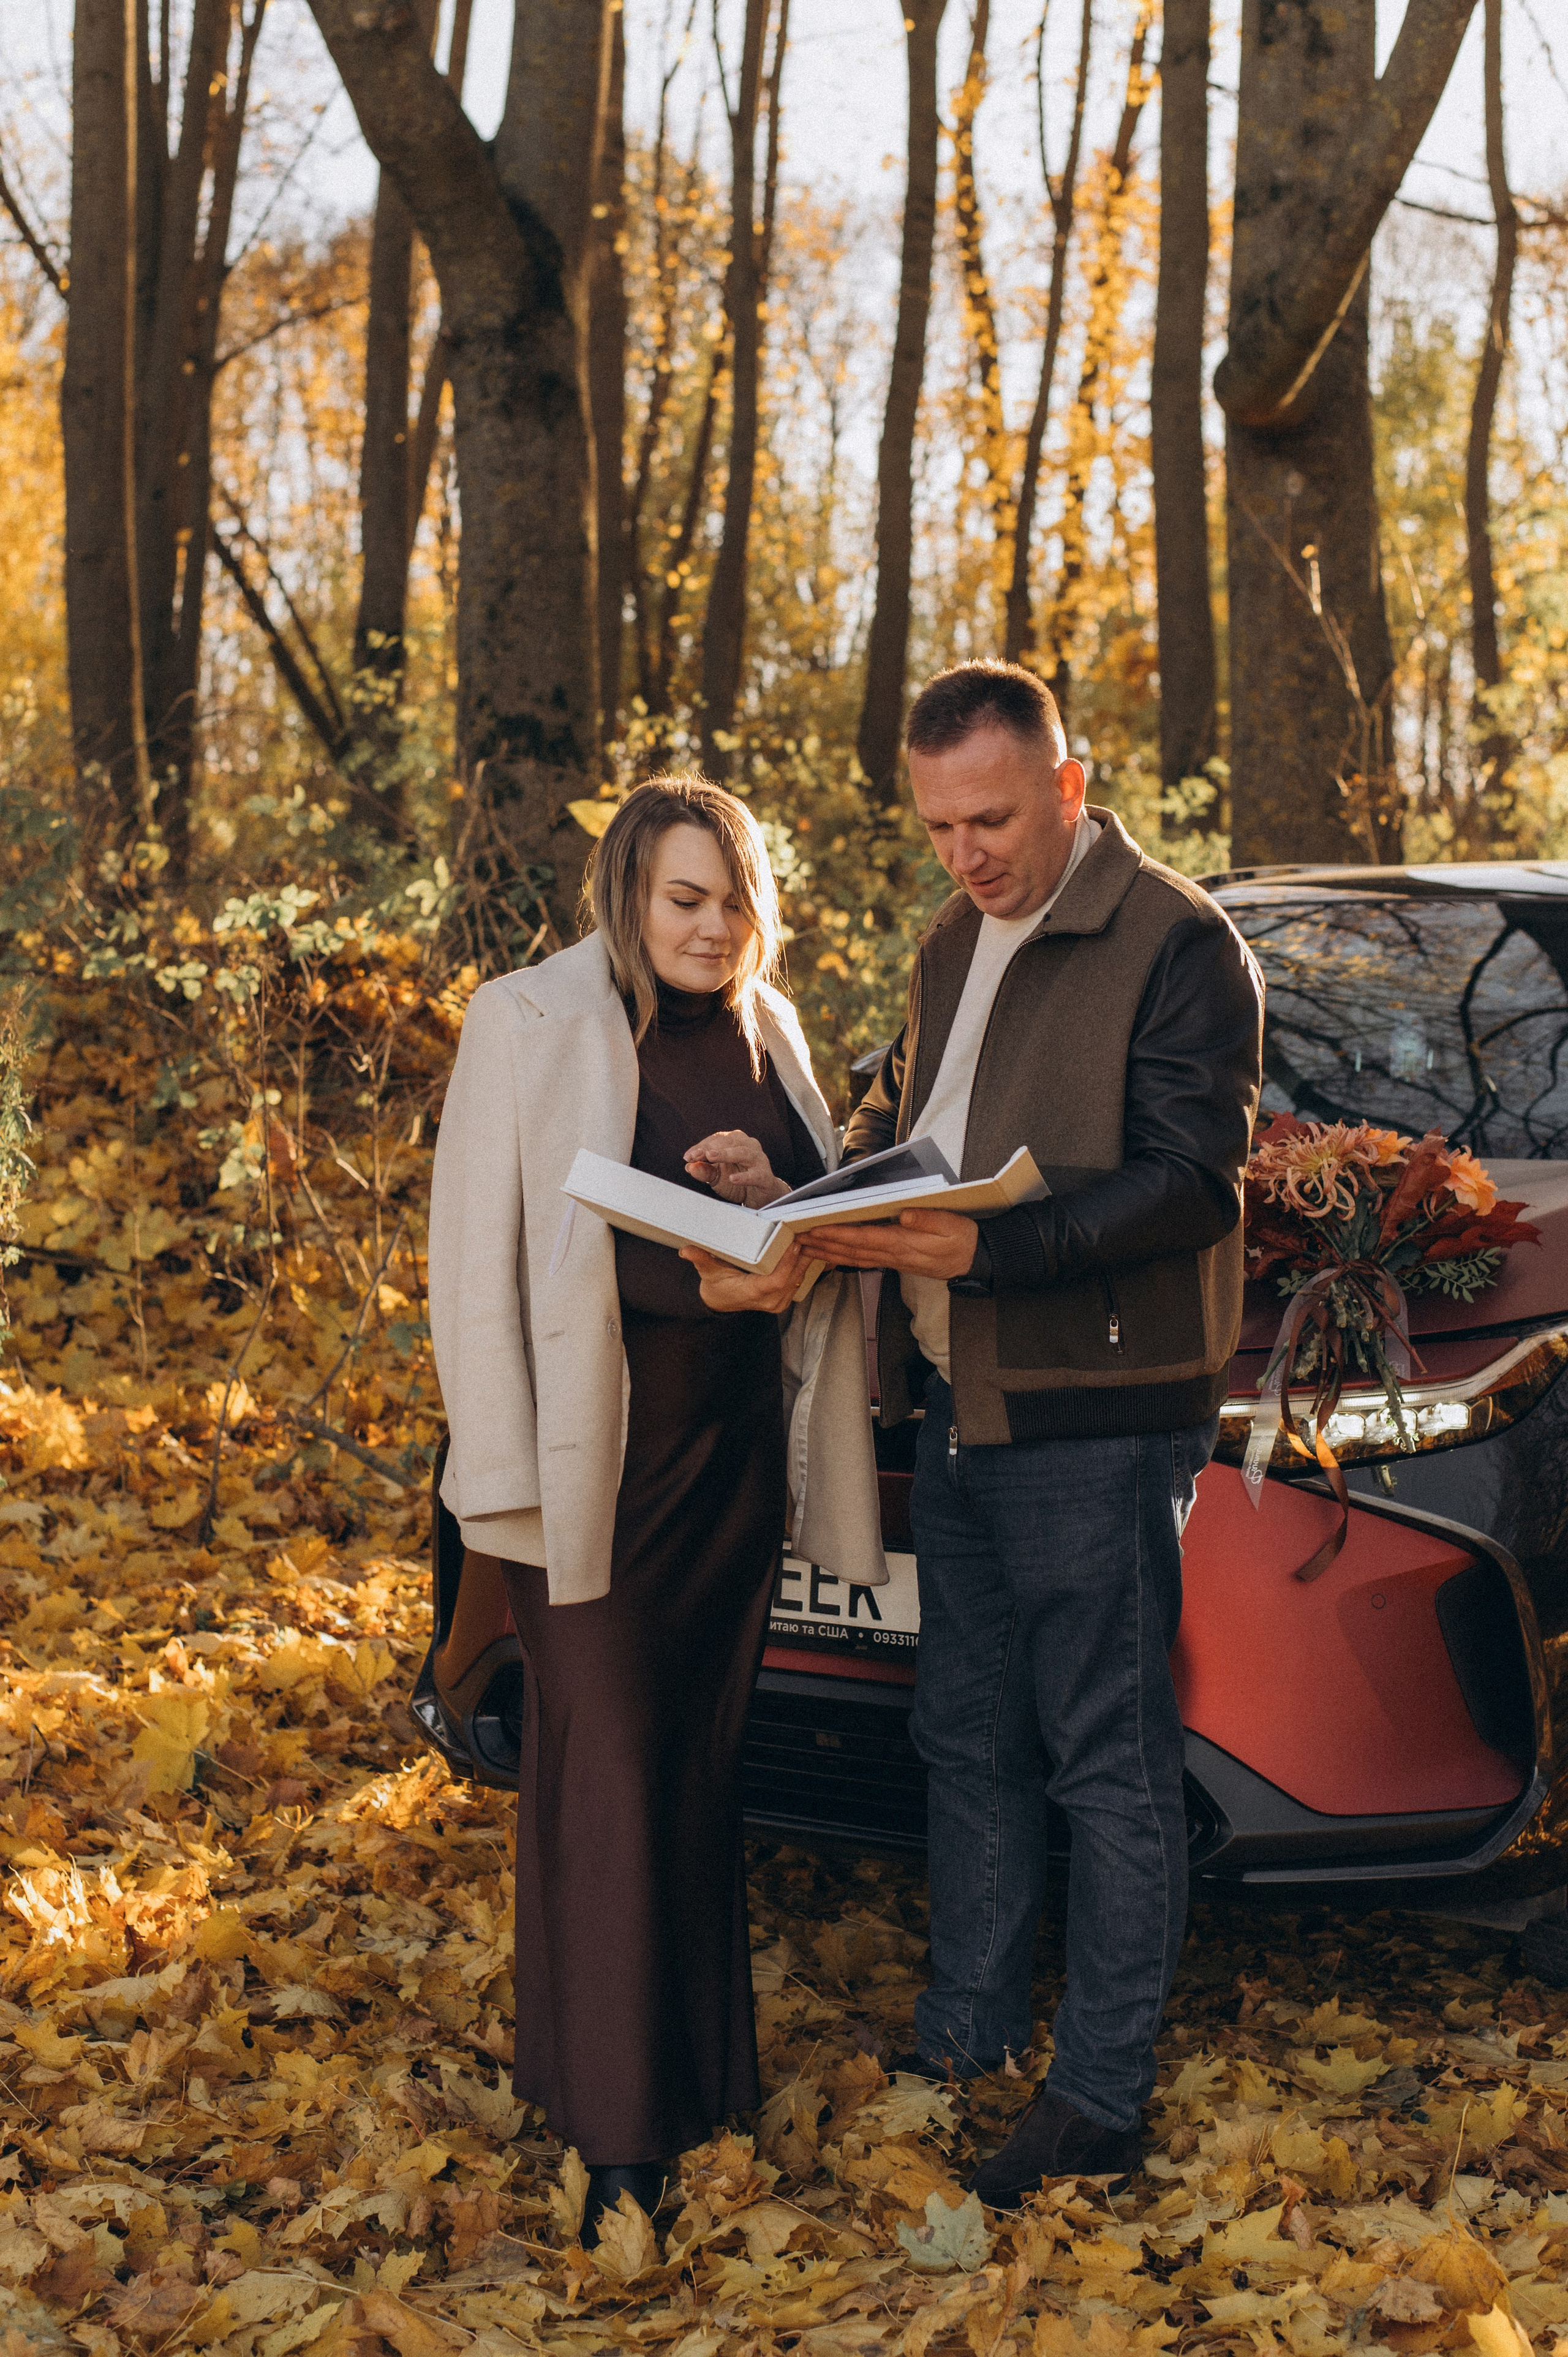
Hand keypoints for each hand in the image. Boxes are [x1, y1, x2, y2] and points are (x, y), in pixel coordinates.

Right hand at [679, 1238, 807, 1312]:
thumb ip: (701, 1259)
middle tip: (806, 1232)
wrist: (720, 1302)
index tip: (793, 1243)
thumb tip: (686, 1251)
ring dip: (805, 1259)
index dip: (788, 1262)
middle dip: (801, 1255)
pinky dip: (802, 1266)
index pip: (777, 1280)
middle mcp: (768, 1301)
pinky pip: (798, 1282)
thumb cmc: (715, 1284)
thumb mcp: (707, 1270)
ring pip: (799, 1279)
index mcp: (752, 1293)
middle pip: (793, 1277)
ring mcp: (777, 1303)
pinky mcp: (782, 1300)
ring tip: (809, 1236)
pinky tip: (806, 1249)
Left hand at [683, 1129, 787, 1207]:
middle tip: (696, 1155)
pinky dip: (744, 1177)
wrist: (759, 1196)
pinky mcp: (765, 1176)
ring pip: (743, 1153)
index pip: (716, 1139)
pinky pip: (755, 1175)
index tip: (688, 1156)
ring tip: (711, 1157)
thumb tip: (689, 1167)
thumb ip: (704, 1171)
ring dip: (726, 1154)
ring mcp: (759, 1160)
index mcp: (736, 1141)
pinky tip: (732, 1178)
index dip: (701, 1146)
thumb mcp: (717, 1177)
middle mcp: (748, 1146)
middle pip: (729, 1141)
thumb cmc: (739, 1179)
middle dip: (710, 1148)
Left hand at [802, 1207, 978, 1280]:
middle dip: (822, 1244)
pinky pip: (861, 1260)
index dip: (838, 1233)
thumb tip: (904, 1214)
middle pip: (850, 1250)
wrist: (973, 1260)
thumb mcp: (952, 1225)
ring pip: (852, 1258)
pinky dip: (841, 1257)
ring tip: (803, 1246)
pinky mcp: (893, 1260)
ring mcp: (891, 1260)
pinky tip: (828, 1254)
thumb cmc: (962, 1238)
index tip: (815, 1228)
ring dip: (826, 1252)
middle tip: (795, 1238)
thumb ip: (929, 1219)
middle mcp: (893, 1254)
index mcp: (904, 1243)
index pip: (864, 1238)